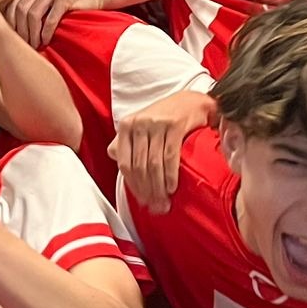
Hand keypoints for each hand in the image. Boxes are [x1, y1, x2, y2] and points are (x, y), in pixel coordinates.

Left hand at [7, 0, 107, 47]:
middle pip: (21, 9)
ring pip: (33, 14)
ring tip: (35, 45)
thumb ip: (37, 3)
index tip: (14, 37)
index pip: (15, 2)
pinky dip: (46, 33)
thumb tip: (17, 24)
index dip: (11, 22)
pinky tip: (46, 41)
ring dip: (32, 34)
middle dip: (20, 30)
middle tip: (24, 45)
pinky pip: (50, 18)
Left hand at [112, 92, 214, 214]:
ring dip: (159, 187)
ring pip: (154, 163)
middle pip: (139, 166)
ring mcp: (156, 123)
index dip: (133, 185)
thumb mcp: (140, 125)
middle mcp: (139, 123)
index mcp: (126, 126)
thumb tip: (115, 158)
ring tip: (164, 201)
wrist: (191, 101)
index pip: (124, 163)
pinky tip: (171, 187)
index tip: (141, 201)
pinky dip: (170, 175)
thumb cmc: (164, 117)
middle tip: (155, 206)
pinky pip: (170, 156)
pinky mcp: (175, 125)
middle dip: (147, 190)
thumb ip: (126, 142)